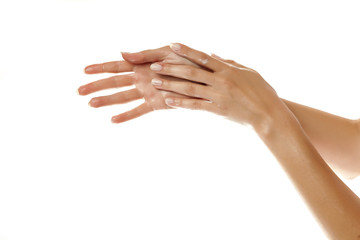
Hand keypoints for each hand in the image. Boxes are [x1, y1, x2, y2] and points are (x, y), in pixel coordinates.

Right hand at [78, 46, 198, 122]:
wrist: (202, 75)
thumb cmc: (185, 59)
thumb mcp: (165, 51)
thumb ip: (144, 54)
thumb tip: (122, 54)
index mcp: (141, 64)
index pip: (116, 66)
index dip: (100, 67)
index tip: (84, 70)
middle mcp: (141, 79)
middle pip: (114, 82)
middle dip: (96, 85)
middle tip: (79, 91)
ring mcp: (147, 92)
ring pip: (122, 96)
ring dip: (107, 100)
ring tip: (91, 104)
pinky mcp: (156, 103)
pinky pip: (139, 110)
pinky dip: (126, 115)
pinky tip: (113, 120)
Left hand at [150, 43, 283, 131]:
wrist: (268, 114)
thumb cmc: (261, 92)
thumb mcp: (248, 72)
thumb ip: (230, 63)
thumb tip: (214, 54)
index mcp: (228, 70)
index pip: (203, 57)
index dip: (186, 51)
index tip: (172, 46)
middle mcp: (221, 81)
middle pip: (191, 72)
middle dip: (171, 68)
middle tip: (154, 66)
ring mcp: (218, 96)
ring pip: (190, 88)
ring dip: (171, 85)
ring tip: (155, 82)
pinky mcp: (217, 110)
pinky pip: (195, 106)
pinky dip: (181, 103)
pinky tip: (168, 100)